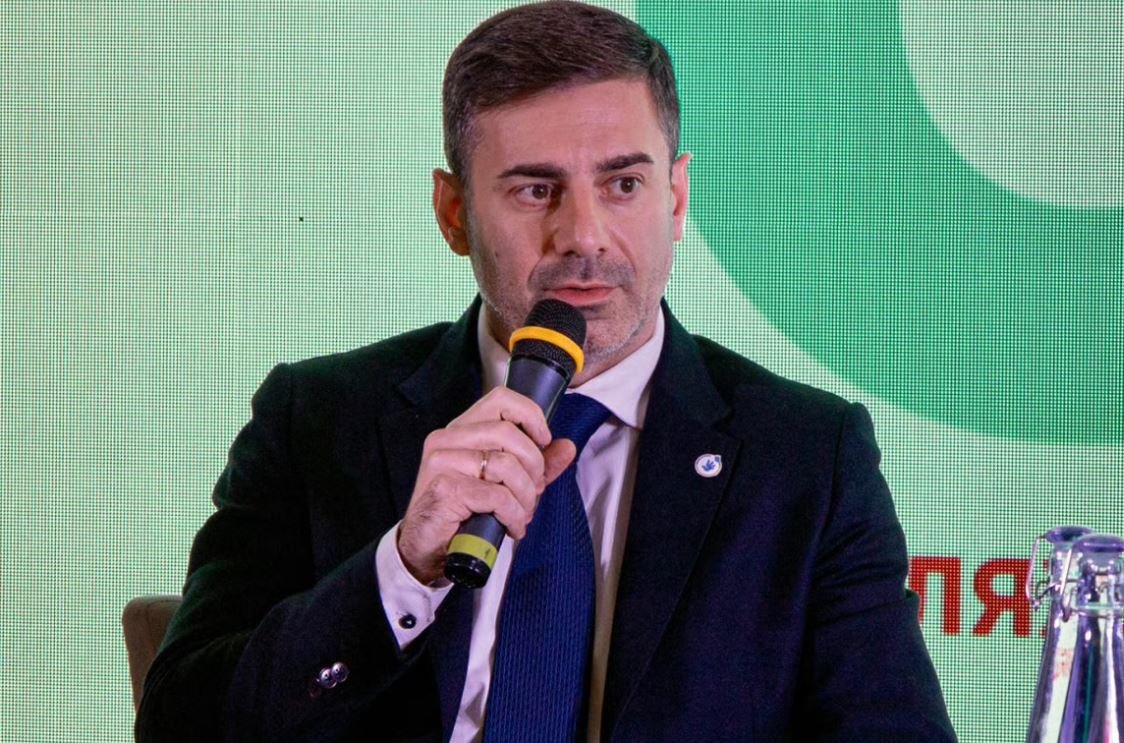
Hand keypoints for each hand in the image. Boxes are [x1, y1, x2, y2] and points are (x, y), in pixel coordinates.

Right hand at [397, 387, 576, 584]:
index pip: (501, 399)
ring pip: (505, 464)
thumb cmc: (463, 514)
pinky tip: (511, 526)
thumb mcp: (505, 484)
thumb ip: (536, 464)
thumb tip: (567, 446)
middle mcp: (447, 439)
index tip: (543, 441)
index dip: (531, 415)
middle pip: (508, 432)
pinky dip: (513, 515)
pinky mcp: (445, 489)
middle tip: (534, 490)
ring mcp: (442, 462)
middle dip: (533, 465)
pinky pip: (497, 495)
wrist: (425, 550)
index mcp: (461, 430)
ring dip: (525, 496)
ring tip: (522, 513)